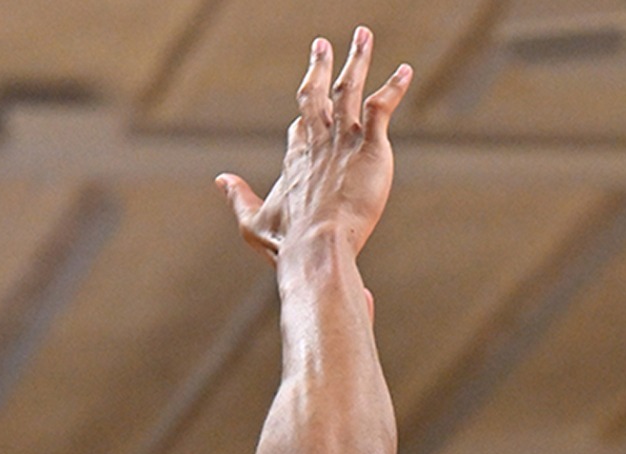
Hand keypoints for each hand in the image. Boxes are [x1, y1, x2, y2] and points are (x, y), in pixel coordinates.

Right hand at [219, 28, 412, 263]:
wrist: (316, 246)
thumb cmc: (287, 243)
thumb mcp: (252, 222)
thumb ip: (238, 197)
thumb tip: (220, 179)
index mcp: (295, 159)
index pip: (301, 128)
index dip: (306, 115)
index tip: (310, 98)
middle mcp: (317, 142)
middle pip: (317, 94)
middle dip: (320, 67)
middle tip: (323, 43)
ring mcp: (343, 140)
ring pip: (349, 89)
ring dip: (357, 60)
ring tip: (364, 35)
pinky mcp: (368, 146)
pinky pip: (381, 106)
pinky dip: (394, 87)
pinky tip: (405, 71)